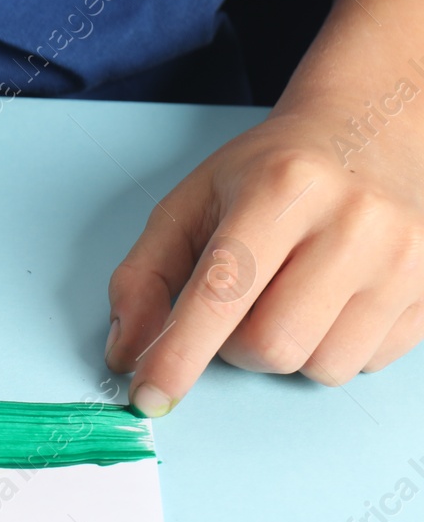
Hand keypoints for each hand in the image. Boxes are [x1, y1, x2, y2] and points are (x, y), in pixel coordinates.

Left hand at [103, 102, 423, 414]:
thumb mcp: (191, 204)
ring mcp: (406, 256)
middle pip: (270, 347)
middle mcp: (354, 220)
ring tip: (291, 295)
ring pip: (320, 366)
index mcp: (282, 189)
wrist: (376, 126)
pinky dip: (334, 346)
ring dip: (288, 350)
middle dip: (236, 347)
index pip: (219, 297)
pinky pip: (367, 363)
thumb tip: (126, 353)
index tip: (148, 395)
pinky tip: (334, 298)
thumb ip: (143, 278)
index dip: (176, 357)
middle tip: (241, 305)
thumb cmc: (274, 171)